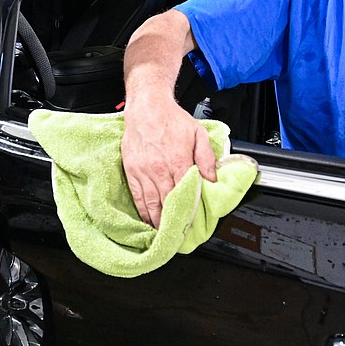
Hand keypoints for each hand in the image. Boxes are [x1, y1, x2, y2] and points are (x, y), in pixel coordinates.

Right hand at [121, 97, 215, 227]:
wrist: (146, 107)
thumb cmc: (171, 119)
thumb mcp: (198, 133)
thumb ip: (206, 157)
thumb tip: (212, 179)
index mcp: (178, 162)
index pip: (185, 195)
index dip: (188, 213)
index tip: (191, 227)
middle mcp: (159, 170)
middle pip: (166, 204)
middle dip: (172, 223)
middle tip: (177, 238)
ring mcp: (143, 171)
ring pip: (150, 204)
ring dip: (156, 222)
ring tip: (162, 235)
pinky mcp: (132, 170)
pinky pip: (137, 196)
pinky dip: (142, 211)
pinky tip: (147, 220)